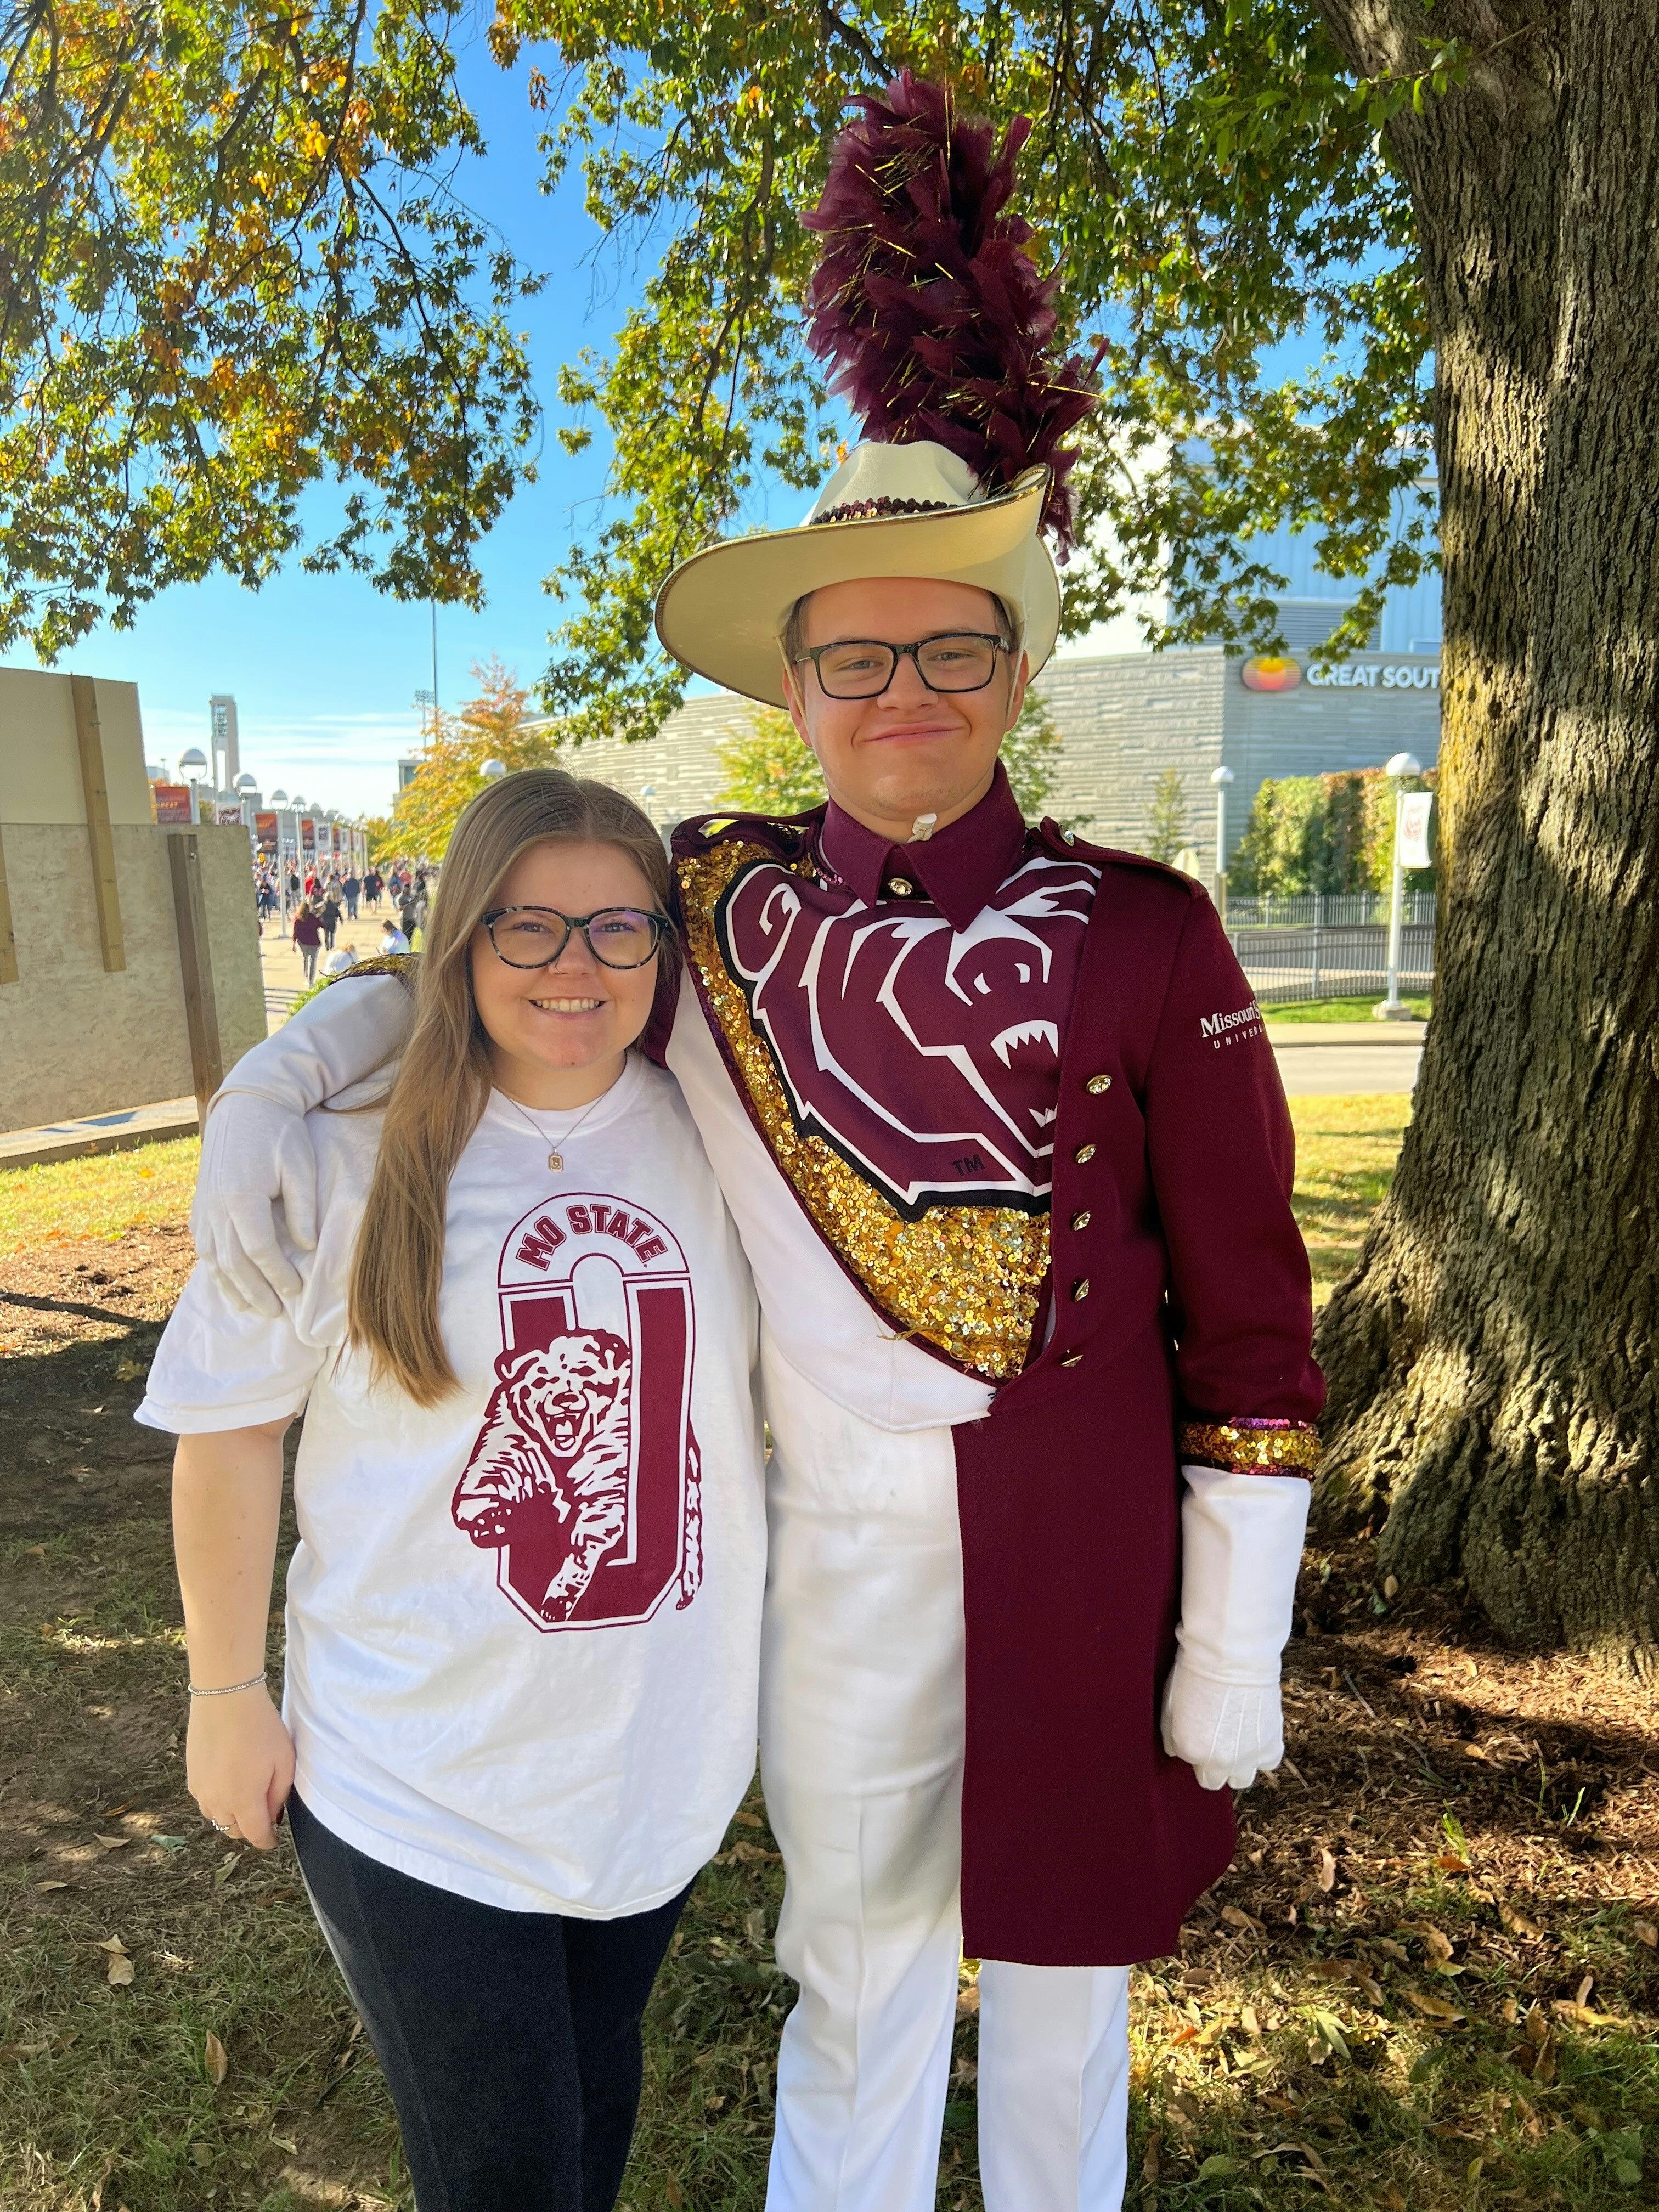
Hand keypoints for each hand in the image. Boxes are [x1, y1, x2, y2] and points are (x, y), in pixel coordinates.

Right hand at [186, 1686, 295, 1849]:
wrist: (225, 1698)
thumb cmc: (261, 1728)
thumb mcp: (284, 1762)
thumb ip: (279, 1796)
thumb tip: (272, 1816)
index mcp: (243, 1802)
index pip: (255, 1836)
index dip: (267, 1841)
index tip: (274, 1840)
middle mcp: (217, 1802)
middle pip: (234, 1831)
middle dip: (250, 1829)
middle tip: (264, 1814)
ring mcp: (200, 1790)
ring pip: (217, 1818)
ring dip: (232, 1816)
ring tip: (247, 1798)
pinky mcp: (191, 1776)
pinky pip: (205, 1800)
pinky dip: (218, 1800)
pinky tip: (229, 1782)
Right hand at [190, 1094, 318, 1315]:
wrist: (246, 1105)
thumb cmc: (280, 1133)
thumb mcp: (300, 1166)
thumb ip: (303, 1208)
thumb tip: (306, 1247)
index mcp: (241, 1197)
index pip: (259, 1249)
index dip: (277, 1274)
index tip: (296, 1291)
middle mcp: (216, 1207)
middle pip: (233, 1262)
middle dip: (255, 1291)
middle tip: (275, 1313)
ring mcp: (203, 1206)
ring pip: (213, 1258)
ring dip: (231, 1286)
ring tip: (251, 1308)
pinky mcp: (199, 1204)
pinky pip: (203, 1245)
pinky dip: (215, 1268)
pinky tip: (227, 1282)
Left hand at [1161, 1657, 1283, 1790]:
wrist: (1233, 1655)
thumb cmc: (1196, 1673)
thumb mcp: (1169, 1704)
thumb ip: (1171, 1736)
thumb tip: (1176, 1752)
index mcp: (1192, 1750)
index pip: (1195, 1770)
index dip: (1198, 1753)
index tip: (1201, 1735)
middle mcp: (1220, 1761)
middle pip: (1216, 1780)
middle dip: (1215, 1764)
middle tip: (1218, 1739)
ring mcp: (1247, 1756)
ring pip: (1242, 1778)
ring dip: (1239, 1763)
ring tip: (1237, 1738)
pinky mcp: (1271, 1745)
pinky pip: (1268, 1763)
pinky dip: (1263, 1753)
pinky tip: (1255, 1734)